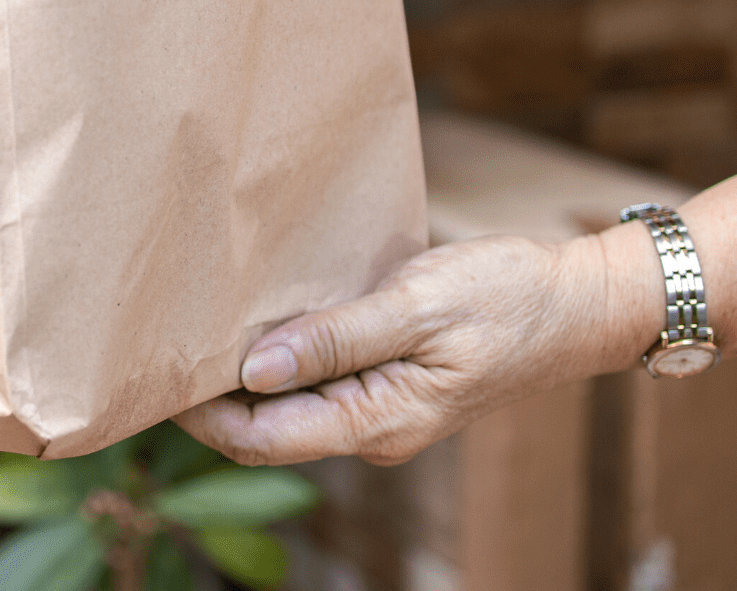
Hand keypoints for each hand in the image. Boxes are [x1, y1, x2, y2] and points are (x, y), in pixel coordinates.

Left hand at [175, 229, 662, 464]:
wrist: (580, 298)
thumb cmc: (507, 297)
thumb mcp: (417, 306)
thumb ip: (336, 339)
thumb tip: (256, 369)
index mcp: (378, 422)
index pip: (262, 439)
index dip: (202, 413)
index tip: (156, 372)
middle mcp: (373, 429)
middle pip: (267, 431)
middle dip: (213, 397)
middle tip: (162, 341)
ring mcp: (382, 408)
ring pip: (290, 406)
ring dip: (246, 374)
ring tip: (200, 323)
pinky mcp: (390, 380)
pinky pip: (320, 381)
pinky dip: (284, 356)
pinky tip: (260, 315)